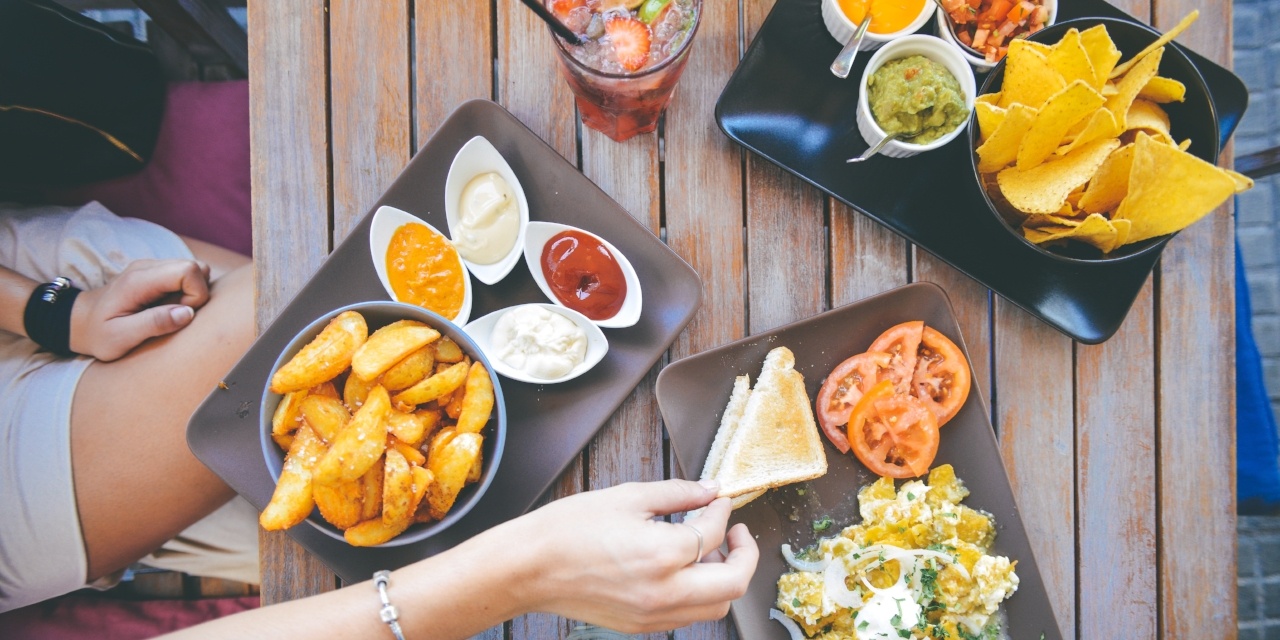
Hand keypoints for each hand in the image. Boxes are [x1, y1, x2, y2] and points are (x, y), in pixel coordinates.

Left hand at [69, 259, 211, 360]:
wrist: (79, 321)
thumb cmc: (98, 334)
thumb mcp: (121, 337)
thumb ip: (154, 324)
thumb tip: (187, 313)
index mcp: (140, 280)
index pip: (188, 271)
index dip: (195, 295)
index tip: (179, 315)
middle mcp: (148, 266)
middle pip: (196, 267)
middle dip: (196, 295)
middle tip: (173, 314)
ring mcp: (152, 267)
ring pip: (195, 270)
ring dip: (192, 294)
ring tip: (168, 312)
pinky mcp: (156, 272)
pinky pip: (186, 276)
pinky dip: (185, 292)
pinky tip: (165, 306)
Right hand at [512, 479, 758, 632]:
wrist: (529, 567)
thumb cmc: (568, 530)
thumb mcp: (628, 497)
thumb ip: (678, 494)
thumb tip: (709, 490)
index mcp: (662, 554)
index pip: (712, 533)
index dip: (721, 511)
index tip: (718, 500)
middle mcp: (664, 592)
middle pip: (733, 583)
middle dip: (744, 554)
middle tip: (736, 532)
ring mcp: (653, 615)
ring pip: (715, 606)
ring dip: (723, 578)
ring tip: (709, 551)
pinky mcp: (642, 626)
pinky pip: (688, 616)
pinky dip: (699, 594)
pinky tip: (684, 569)